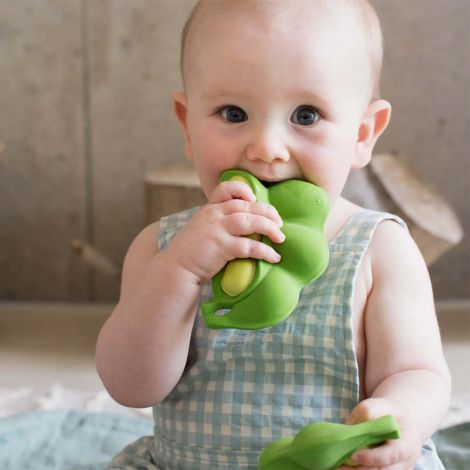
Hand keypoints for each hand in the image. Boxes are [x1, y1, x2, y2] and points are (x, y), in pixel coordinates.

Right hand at [165, 179, 284, 283]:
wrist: (176, 268)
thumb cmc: (191, 251)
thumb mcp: (202, 228)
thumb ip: (218, 222)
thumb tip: (245, 224)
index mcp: (209, 208)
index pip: (226, 188)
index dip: (243, 190)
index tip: (254, 199)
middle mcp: (213, 214)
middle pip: (246, 206)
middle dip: (267, 212)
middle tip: (279, 223)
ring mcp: (217, 230)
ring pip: (250, 221)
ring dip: (269, 228)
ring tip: (281, 238)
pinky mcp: (221, 246)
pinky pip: (249, 246)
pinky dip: (265, 251)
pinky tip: (274, 256)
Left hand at [337, 398, 421, 469]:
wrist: (401, 423)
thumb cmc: (390, 413)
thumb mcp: (381, 405)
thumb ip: (367, 411)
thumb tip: (352, 424)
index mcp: (408, 442)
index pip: (392, 455)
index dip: (373, 457)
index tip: (354, 455)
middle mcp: (405, 461)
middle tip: (339, 466)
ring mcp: (398, 469)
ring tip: (339, 467)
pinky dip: (358, 469)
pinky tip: (344, 466)